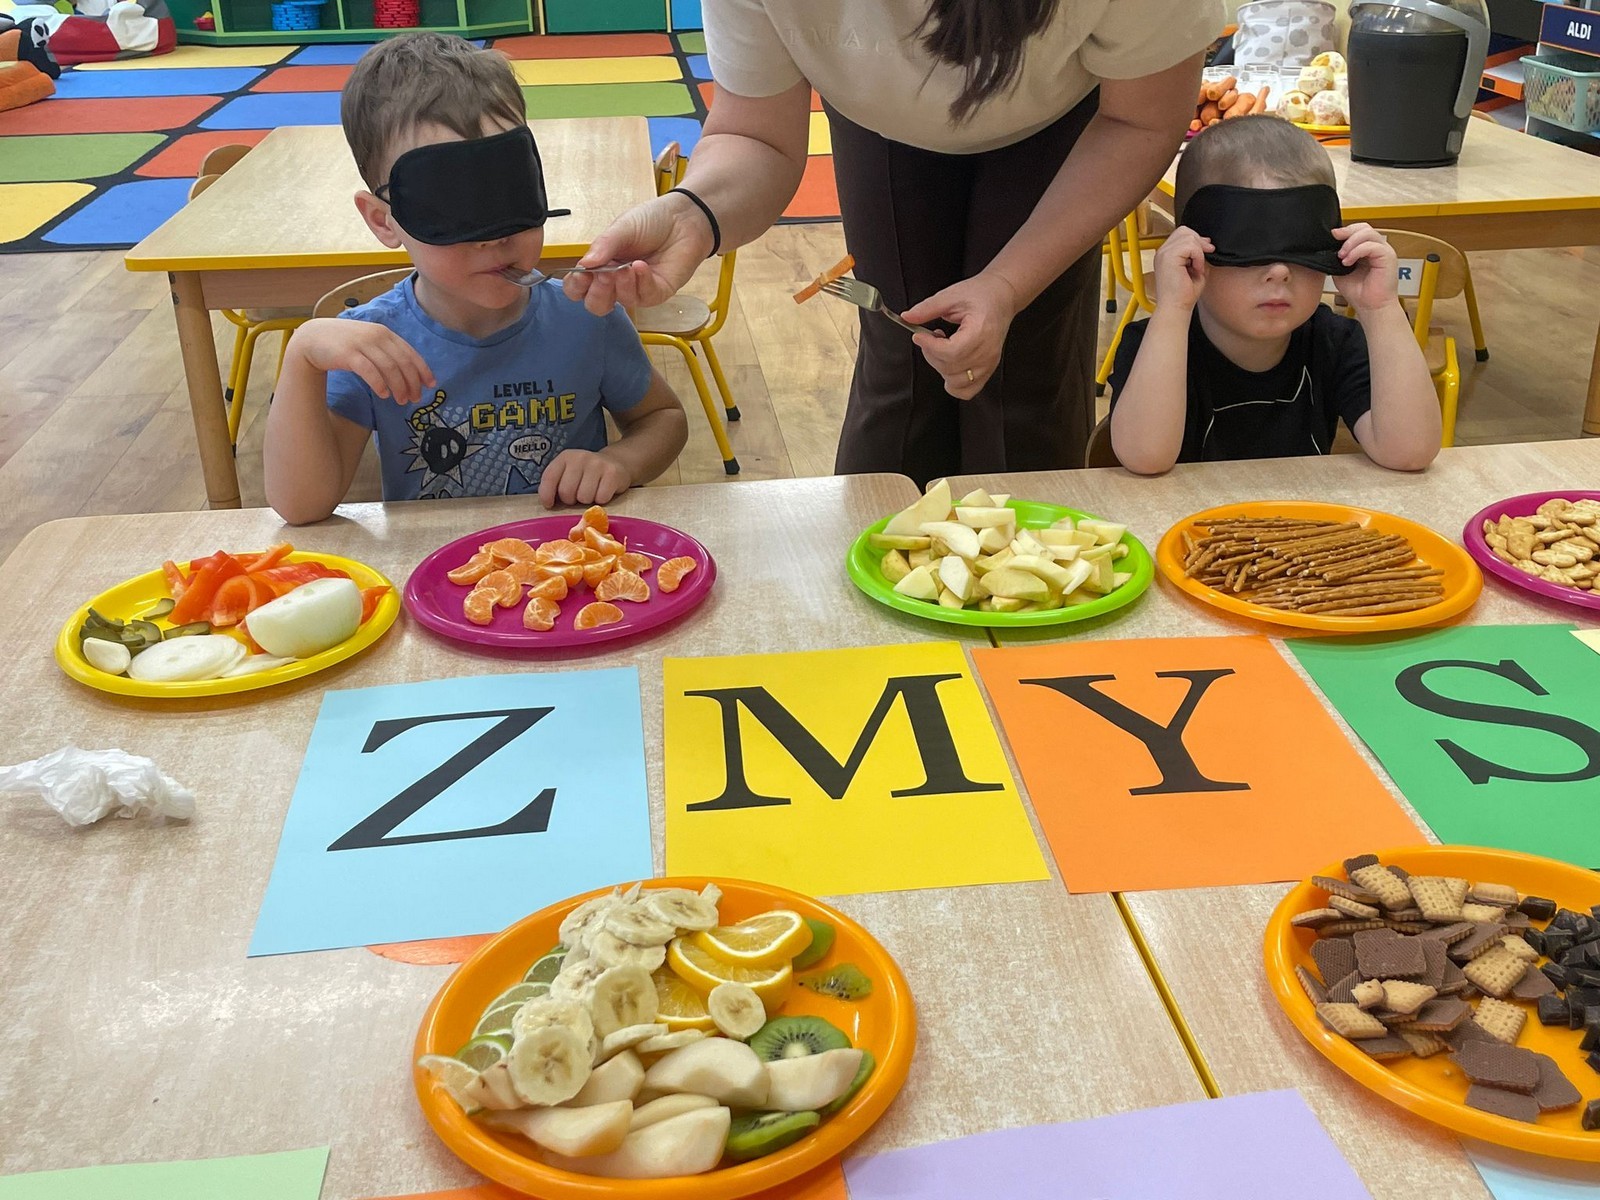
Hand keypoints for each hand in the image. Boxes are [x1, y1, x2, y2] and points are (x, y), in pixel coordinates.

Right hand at [288, 317, 432, 404]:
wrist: (313, 339)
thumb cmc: (344, 343)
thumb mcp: (369, 343)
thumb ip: (387, 353)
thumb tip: (408, 374)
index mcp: (384, 333)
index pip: (410, 353)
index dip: (423, 370)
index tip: (431, 385)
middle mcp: (376, 336)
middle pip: (402, 362)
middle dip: (412, 382)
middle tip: (415, 398)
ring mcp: (362, 344)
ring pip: (389, 368)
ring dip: (398, 386)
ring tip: (401, 401)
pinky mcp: (348, 354)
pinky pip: (369, 371)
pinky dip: (379, 384)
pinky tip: (383, 395)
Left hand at [538, 450, 631, 508]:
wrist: (616, 462)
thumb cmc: (587, 474)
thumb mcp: (569, 473)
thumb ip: (557, 484)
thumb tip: (549, 504)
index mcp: (565, 457)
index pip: (549, 477)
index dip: (546, 495)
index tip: (549, 504)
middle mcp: (580, 457)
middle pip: (566, 492)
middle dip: (571, 500)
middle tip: (578, 495)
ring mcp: (597, 464)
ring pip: (584, 497)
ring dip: (587, 501)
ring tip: (592, 492)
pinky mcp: (612, 473)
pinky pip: (601, 498)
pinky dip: (601, 501)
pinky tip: (603, 491)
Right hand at [563, 192, 714, 315]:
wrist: (683, 218)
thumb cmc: (652, 221)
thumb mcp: (622, 228)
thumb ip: (603, 246)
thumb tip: (584, 264)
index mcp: (601, 264)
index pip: (579, 287)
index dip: (576, 286)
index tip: (580, 275)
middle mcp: (617, 280)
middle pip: (597, 304)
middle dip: (596, 293)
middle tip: (602, 274)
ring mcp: (637, 289)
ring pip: (620, 302)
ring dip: (620, 285)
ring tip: (625, 267)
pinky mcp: (657, 292)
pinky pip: (644, 296)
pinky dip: (641, 282)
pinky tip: (641, 266)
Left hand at [902, 272, 1020, 399]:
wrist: (1002, 296)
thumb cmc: (981, 295)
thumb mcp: (951, 296)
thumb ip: (927, 308)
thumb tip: (907, 317)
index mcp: (980, 332)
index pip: (951, 352)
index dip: (930, 347)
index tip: (918, 336)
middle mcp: (987, 352)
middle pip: (950, 367)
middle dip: (932, 354)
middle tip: (931, 337)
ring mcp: (989, 364)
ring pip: (956, 382)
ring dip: (941, 367)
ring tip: (943, 347)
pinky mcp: (988, 371)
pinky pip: (967, 391)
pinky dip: (953, 383)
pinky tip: (950, 363)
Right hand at [1152, 226, 1210, 310]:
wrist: (1176, 308)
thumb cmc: (1183, 295)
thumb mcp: (1195, 268)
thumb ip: (1198, 254)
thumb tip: (1206, 242)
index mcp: (1166, 255)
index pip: (1181, 234)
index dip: (1196, 239)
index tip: (1206, 250)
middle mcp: (1162, 252)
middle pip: (1184, 231)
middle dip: (1199, 241)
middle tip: (1205, 256)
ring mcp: (1163, 253)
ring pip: (1188, 236)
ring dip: (1198, 251)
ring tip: (1197, 267)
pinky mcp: (1168, 257)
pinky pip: (1190, 246)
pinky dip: (1197, 257)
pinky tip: (1195, 269)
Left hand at [1334, 224, 1399, 313]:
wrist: (1371, 308)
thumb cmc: (1359, 293)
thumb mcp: (1341, 271)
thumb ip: (1338, 257)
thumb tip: (1329, 247)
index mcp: (1368, 249)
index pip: (1359, 230)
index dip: (1346, 230)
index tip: (1332, 235)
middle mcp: (1378, 248)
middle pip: (1364, 227)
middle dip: (1348, 231)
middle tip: (1335, 239)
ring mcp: (1384, 251)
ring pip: (1368, 233)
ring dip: (1351, 242)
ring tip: (1342, 256)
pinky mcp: (1388, 257)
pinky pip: (1372, 246)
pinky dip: (1357, 251)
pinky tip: (1348, 262)